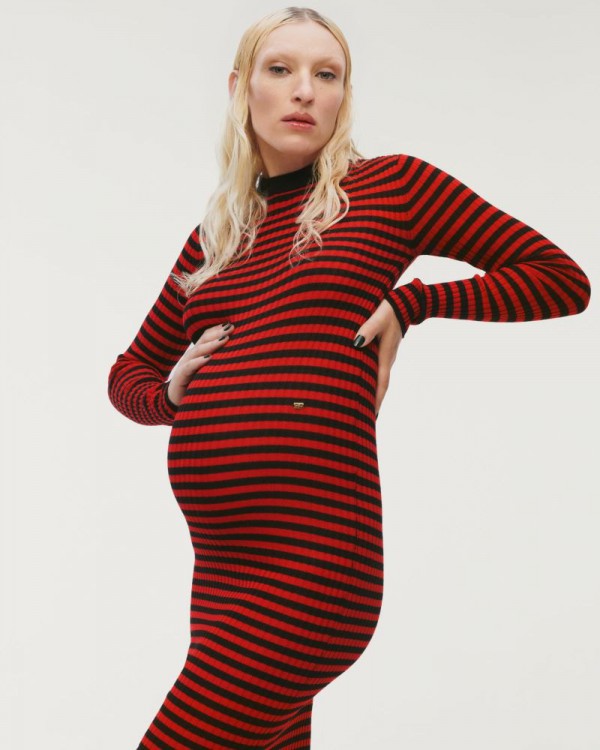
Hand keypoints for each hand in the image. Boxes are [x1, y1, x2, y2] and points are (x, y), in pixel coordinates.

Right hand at [167, 322, 234, 406]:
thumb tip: (240, 356)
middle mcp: (191, 356)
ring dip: (212, 344)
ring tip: (225, 339)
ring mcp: (185, 365)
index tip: (232, 324)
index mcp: (197, 353)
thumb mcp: (209, 372)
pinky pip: (190, 367)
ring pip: (198, 350)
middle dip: (218, 332)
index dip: (217, 329)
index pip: (206, 336)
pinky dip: (199, 361)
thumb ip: (219, 363)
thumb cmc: (196, 387)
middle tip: (231, 327)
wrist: (175, 401)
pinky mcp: (181, 377)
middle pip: (204, 339)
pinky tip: (209, 358)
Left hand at [353, 299, 402, 415]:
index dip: (376, 400)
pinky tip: (364, 385)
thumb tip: (357, 342)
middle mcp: (386, 360)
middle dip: (373, 404)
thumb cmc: (389, 310)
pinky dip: (372, 382)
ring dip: (372, 394)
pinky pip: (377, 371)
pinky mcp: (383, 352)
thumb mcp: (378, 317)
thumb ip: (368, 328)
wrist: (405, 303)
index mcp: (385, 356)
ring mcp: (386, 357)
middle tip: (365, 420)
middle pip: (379, 387)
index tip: (373, 416)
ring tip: (363, 408)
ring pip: (378, 380)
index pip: (380, 384)